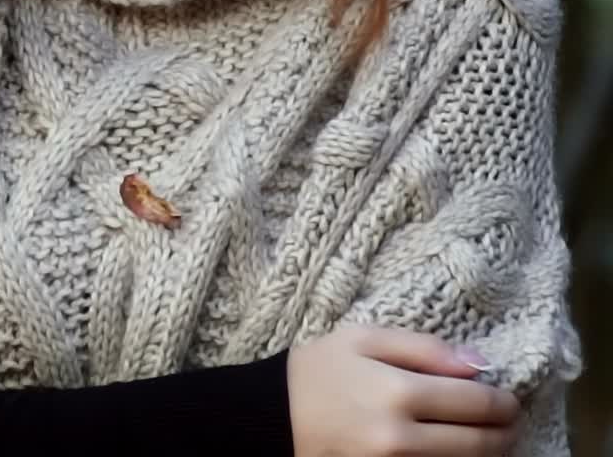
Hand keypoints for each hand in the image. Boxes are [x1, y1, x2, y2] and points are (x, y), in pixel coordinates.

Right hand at [288, 326, 520, 456]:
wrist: (274, 418)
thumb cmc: (316, 370)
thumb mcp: (361, 338)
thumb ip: (421, 347)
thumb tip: (477, 362)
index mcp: (397, 392)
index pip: (475, 403)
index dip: (502, 401)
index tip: (508, 396)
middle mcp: (402, 438)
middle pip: (480, 443)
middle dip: (504, 431)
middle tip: (508, 419)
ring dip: (488, 452)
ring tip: (488, 436)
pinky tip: (457, 450)